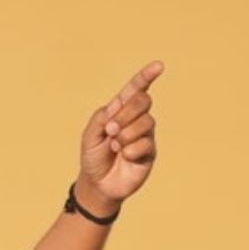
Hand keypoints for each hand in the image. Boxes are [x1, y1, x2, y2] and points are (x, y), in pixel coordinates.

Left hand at [75, 61, 164, 214]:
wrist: (97, 183)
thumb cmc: (93, 156)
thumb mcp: (90, 134)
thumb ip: (101, 117)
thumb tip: (117, 110)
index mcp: (120, 111)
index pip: (136, 90)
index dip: (146, 77)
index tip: (158, 66)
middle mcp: (136, 119)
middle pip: (143, 101)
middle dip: (126, 114)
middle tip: (110, 130)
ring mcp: (145, 135)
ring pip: (146, 122)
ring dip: (125, 135)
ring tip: (115, 147)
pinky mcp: (150, 151)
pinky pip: (146, 143)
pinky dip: (130, 150)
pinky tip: (124, 157)